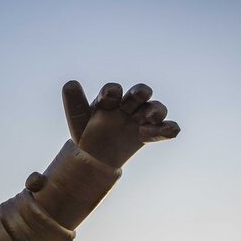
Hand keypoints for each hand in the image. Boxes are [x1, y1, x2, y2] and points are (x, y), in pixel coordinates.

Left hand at [62, 80, 179, 167]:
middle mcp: (128, 105)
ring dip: (155, 110)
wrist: (96, 157)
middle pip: (139, 92)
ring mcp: (141, 119)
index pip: (113, 90)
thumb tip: (70, 83)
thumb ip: (74, 101)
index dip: (110, 92)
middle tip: (137, 96)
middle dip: (139, 92)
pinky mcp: (151, 133)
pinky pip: (166, 128)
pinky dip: (170, 129)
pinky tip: (170, 131)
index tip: (106, 101)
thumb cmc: (88, 131)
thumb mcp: (79, 117)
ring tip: (148, 118)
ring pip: (156, 108)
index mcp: (110, 99)